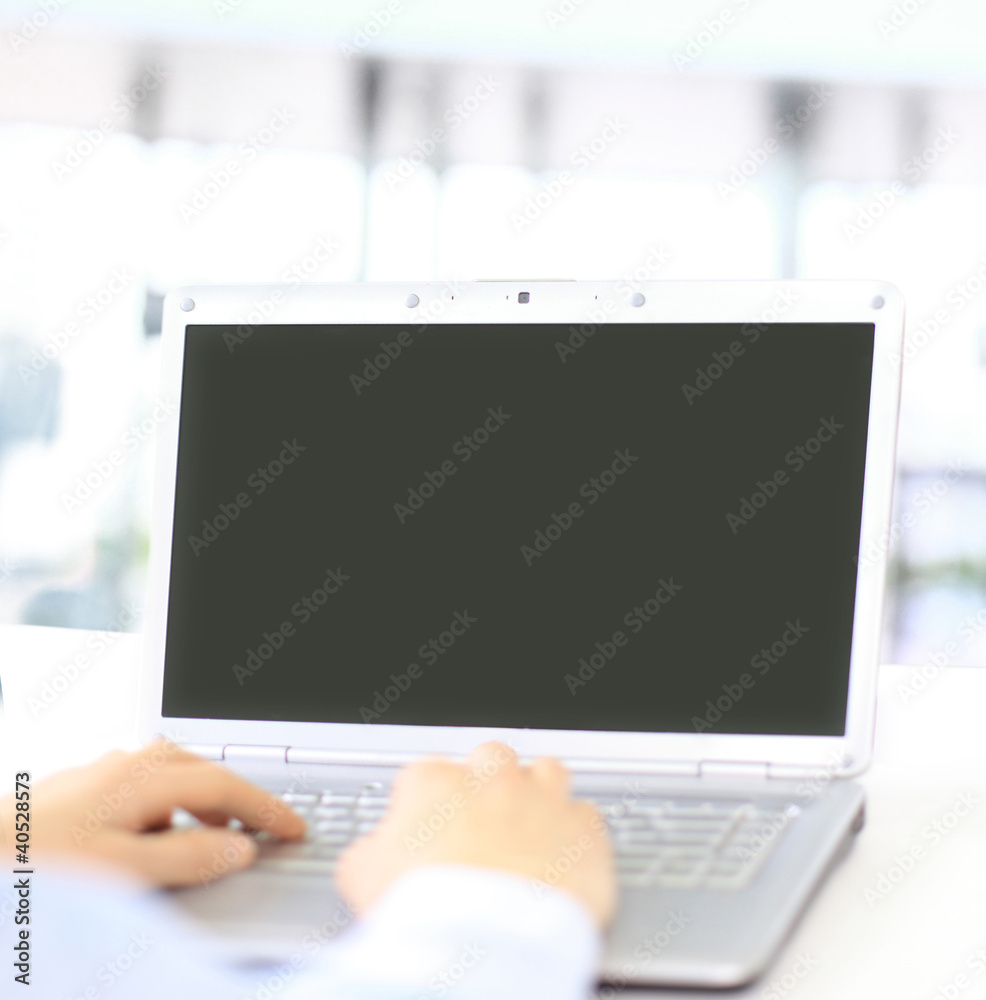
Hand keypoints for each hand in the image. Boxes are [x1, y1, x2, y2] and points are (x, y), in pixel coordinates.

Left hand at [0, 740, 304, 886]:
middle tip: (267, 826)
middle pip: (203, 769)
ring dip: (201, 798)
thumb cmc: (34, 868)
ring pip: (171, 772)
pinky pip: (142, 784)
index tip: (293, 828)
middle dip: (239, 797)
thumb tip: (239, 850)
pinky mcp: (79, 787)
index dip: (265, 809)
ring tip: (215, 833)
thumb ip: (185, 859)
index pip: (224, 788)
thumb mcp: (118, 872)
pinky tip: (155, 832)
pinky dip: (168, 803)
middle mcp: (124, 764)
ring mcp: (99, 772)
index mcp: (143, 778)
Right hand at [337, 742, 615, 927]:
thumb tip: (373, 851)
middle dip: (488, 783)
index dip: (430, 803)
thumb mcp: (362, 878)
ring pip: (547, 771)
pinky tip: (566, 854)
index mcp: (435, 783)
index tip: (432, 829)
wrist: (482, 945)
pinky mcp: (583, 831)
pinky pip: (586, 816)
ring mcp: (543, 799)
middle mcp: (492, 779)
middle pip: (492, 758)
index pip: (430, 773)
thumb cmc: (422, 912)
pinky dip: (576, 834)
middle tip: (482, 823)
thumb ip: (371, 849)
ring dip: (539, 793)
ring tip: (531, 826)